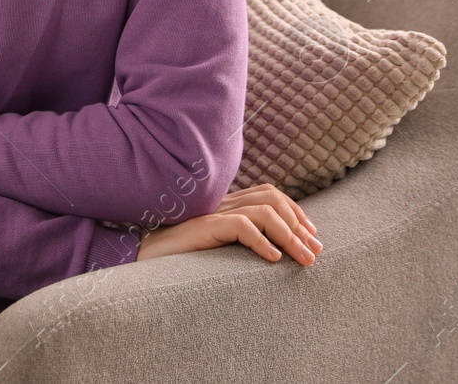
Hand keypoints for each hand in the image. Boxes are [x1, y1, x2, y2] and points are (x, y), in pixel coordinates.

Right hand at [135, 183, 322, 265]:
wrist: (142, 264)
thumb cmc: (180, 264)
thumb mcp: (220, 253)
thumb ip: (241, 245)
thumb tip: (278, 256)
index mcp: (226, 207)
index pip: (269, 194)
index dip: (297, 212)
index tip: (313, 237)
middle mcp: (221, 205)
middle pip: (272, 198)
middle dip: (301, 224)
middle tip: (315, 252)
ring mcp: (213, 214)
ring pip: (265, 211)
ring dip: (291, 236)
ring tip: (304, 260)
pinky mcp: (204, 227)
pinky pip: (243, 226)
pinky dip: (264, 242)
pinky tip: (273, 260)